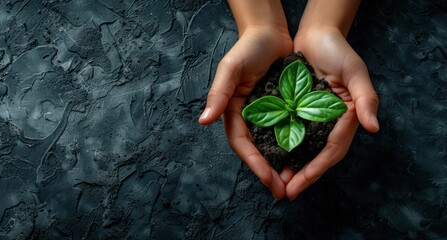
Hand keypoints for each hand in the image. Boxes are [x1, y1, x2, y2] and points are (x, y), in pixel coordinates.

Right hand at [199, 26, 291, 198]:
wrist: (269, 33)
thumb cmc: (247, 48)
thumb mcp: (230, 68)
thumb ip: (218, 93)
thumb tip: (203, 121)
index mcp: (232, 112)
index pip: (241, 144)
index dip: (254, 163)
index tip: (269, 179)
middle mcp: (248, 118)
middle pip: (257, 151)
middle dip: (269, 173)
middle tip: (283, 192)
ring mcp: (265, 116)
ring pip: (273, 147)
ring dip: (282, 166)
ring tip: (296, 183)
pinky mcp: (282, 111)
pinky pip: (288, 133)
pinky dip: (295, 148)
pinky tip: (307, 159)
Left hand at [284, 27, 379, 199]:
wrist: (316, 34)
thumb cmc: (337, 49)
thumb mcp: (356, 70)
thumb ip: (366, 98)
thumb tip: (374, 128)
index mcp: (346, 116)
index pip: (333, 149)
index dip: (317, 169)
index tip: (300, 184)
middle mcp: (330, 121)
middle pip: (318, 155)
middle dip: (303, 175)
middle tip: (286, 193)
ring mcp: (315, 118)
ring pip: (304, 149)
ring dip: (292, 167)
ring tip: (277, 182)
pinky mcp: (299, 111)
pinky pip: (292, 134)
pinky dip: (283, 148)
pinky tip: (270, 158)